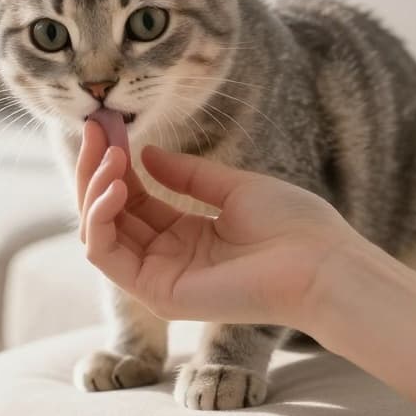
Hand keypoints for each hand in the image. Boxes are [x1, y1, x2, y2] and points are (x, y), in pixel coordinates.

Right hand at [75, 121, 366, 328]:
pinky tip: (117, 184)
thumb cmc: (292, 226)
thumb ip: (188, 174)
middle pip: (108, 212)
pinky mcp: (156, 292)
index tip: (107, 123)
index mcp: (186, 235)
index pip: (132, 197)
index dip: (115, 161)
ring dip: (94, 188)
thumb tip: (146, 153)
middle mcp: (167, 258)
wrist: (321, 263)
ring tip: (111, 156)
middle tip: (95, 127)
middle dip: (95, 167)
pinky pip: (105, 254)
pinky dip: (100, 217)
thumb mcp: (233, 187)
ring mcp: (159, 277)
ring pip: (98, 232)